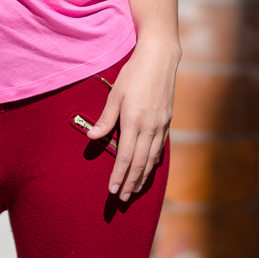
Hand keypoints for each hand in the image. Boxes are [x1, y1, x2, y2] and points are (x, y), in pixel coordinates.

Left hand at [86, 40, 178, 200]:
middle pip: (140, 163)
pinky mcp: (167, 121)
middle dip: (131, 183)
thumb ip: (105, 119)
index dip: (119, 175)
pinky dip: (153, 163)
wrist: (160, 59)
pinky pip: (160, 148)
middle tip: (123, 199)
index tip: (112, 190)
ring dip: (142, 177)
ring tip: (134, 190)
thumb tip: (91, 137)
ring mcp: (161, 125)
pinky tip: (148, 169)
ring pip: (152, 159)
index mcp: (134, 120)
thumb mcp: (115, 94)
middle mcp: (150, 126)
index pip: (125, 156)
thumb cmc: (133, 74)